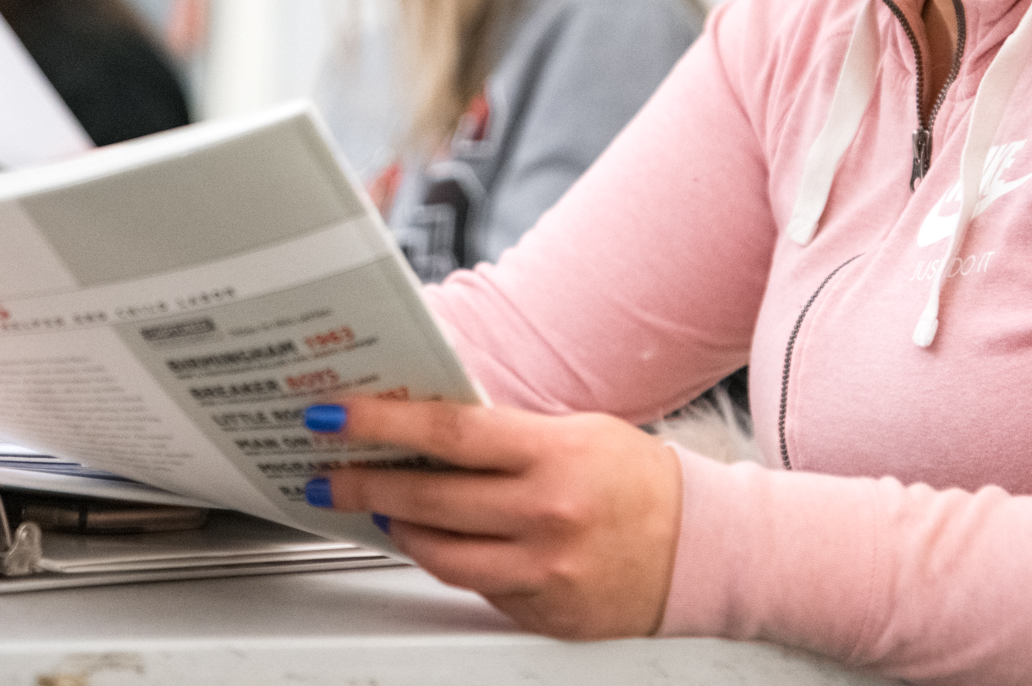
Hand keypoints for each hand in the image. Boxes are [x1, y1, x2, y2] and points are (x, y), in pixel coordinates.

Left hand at [307, 397, 681, 639]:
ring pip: (441, 556)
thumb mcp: (574, 433)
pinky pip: (476, 588)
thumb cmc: (634, 479)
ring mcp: (544, 571)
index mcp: (552, 456)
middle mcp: (546, 516)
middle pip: (430, 499)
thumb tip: (427, 428)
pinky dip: (452, 563)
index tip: (337, 418)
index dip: (382, 424)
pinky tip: (442, 543)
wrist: (699, 547)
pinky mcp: (543, 612)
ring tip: (384, 510)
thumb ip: (505, 435)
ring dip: (401, 530)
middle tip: (333, 474)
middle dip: (368, 484)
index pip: (449, 433)